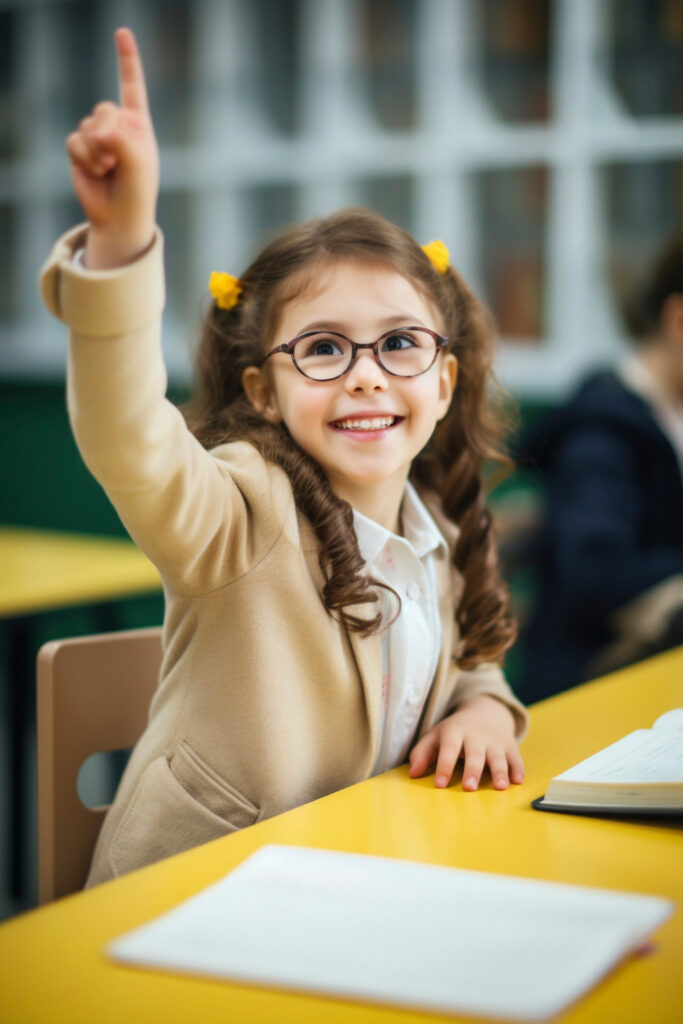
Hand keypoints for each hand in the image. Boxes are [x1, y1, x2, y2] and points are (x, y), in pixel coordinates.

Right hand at [65, 27, 158, 267]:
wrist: (119, 216)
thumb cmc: (137, 189)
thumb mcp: (138, 162)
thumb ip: (120, 139)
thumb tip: (95, 130)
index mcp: (138, 123)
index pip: (132, 86)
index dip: (126, 59)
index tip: (122, 32)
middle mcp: (117, 125)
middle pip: (104, 108)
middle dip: (109, 133)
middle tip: (117, 159)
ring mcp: (96, 136)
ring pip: (87, 125)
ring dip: (97, 151)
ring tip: (109, 169)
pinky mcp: (79, 149)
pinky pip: (74, 140)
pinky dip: (85, 157)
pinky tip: (96, 171)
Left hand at [408, 695, 523, 790]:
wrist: (485, 712)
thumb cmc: (454, 731)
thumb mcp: (436, 736)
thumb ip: (422, 753)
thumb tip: (413, 773)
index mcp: (454, 732)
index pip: (448, 749)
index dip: (444, 766)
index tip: (439, 784)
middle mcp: (476, 736)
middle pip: (475, 754)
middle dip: (472, 770)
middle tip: (469, 788)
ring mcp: (494, 741)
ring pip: (498, 757)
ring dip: (499, 772)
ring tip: (500, 787)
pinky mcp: (510, 746)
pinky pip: (516, 758)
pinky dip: (518, 769)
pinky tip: (517, 781)